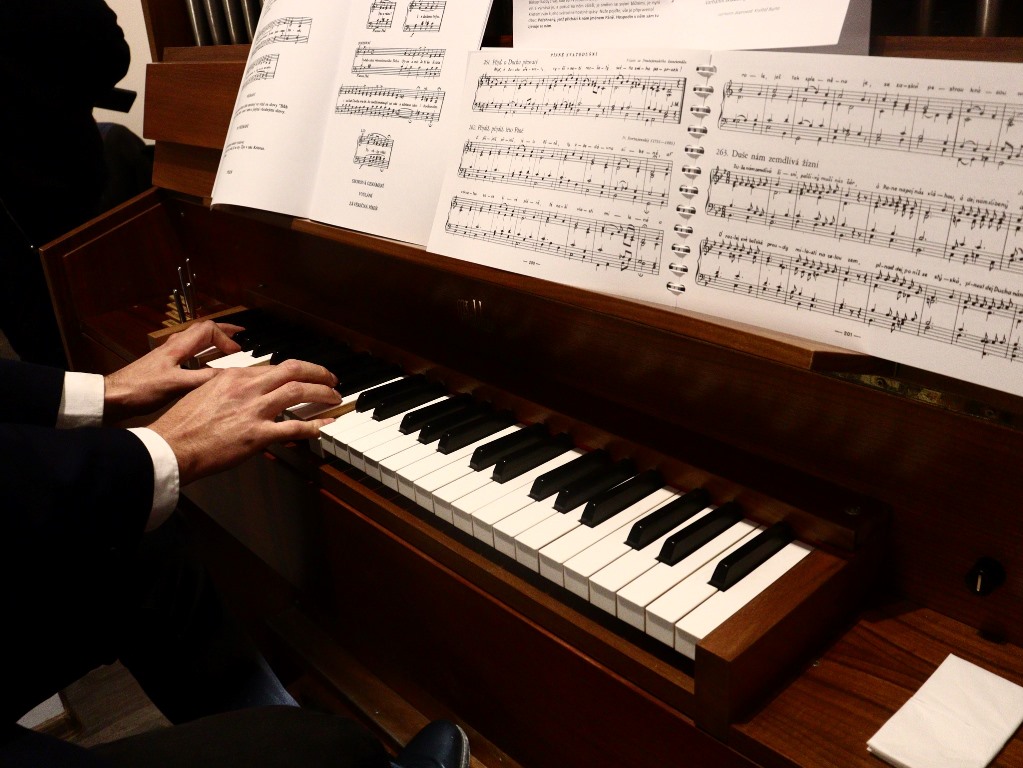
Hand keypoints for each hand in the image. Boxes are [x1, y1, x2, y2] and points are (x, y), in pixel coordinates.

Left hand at [103, 320, 242, 422]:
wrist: (112, 397)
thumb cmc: (140, 389)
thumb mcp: (176, 385)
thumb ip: (203, 378)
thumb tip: (229, 374)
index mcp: (178, 346)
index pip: (209, 330)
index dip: (226, 338)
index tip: (238, 352)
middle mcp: (173, 346)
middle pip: (202, 330)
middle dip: (223, 331)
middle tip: (240, 334)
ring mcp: (167, 355)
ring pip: (195, 339)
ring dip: (213, 340)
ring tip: (227, 346)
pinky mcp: (163, 365)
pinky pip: (189, 352)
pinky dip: (203, 352)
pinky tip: (205, 364)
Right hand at [148, 359, 340, 485]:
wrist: (172, 446)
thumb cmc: (181, 425)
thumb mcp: (203, 394)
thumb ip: (226, 389)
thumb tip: (241, 392)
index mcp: (233, 376)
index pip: (273, 367)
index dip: (294, 371)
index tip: (303, 375)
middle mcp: (247, 388)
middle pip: (293, 369)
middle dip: (318, 372)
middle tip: (331, 378)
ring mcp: (254, 410)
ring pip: (299, 391)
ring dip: (322, 393)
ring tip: (334, 397)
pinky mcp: (257, 435)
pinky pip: (294, 427)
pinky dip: (313, 425)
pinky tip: (323, 426)